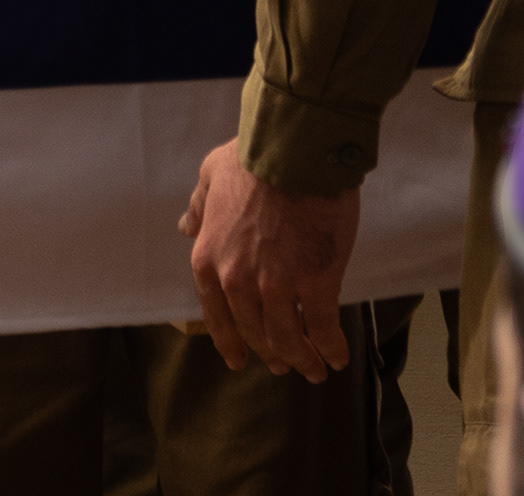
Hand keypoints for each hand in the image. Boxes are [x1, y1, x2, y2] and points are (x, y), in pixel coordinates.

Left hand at [179, 143, 358, 380]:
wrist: (294, 154)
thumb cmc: (252, 160)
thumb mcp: (210, 178)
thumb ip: (199, 208)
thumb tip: (185, 226)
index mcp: (208, 259)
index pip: (216, 315)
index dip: (229, 341)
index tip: (239, 360)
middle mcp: (237, 281)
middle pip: (254, 332)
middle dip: (270, 354)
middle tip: (282, 366)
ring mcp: (276, 286)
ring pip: (287, 338)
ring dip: (301, 359)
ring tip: (314, 370)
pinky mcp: (315, 284)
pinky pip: (322, 329)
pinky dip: (331, 347)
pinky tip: (338, 356)